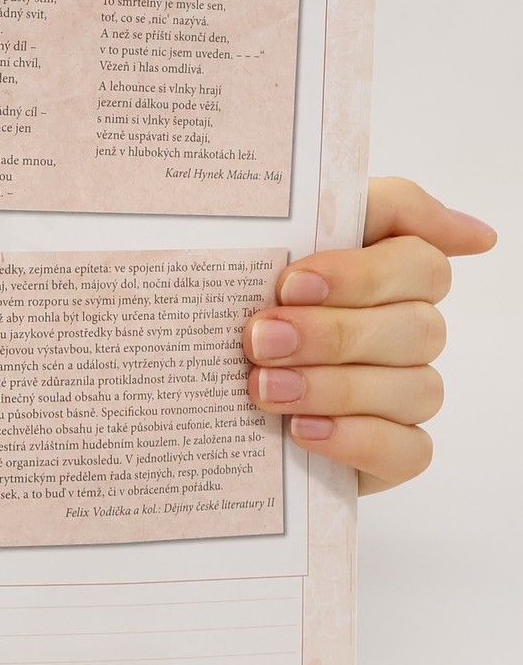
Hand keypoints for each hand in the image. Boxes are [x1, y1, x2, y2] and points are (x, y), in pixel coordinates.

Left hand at [245, 178, 496, 491]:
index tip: (290, 283)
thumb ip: (362, 211)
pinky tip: (301, 430)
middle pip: (418, 327)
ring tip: (262, 388)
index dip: (360, 273)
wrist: (186, 393)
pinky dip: (355, 438)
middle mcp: (407, 333)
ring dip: (335, 387)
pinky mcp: (392, 454)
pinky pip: (409, 450)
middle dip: (334, 334)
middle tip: (260, 339)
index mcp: (387, 275)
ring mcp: (404, 395)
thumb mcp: (267, 243)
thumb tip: (478, 236)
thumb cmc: (236, 307)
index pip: (420, 261)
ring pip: (415, 388)